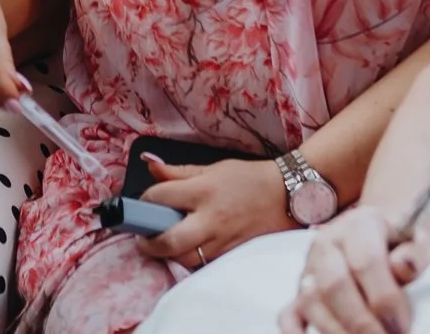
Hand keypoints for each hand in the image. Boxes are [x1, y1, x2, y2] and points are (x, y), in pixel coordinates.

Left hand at [138, 157, 293, 271]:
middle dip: (149, 242)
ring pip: (185, 258)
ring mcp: (221, 240)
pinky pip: (203, 263)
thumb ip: (179, 172)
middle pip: (168, 240)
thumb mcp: (213, 168)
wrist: (286, 195)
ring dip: (169, 254)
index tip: (144, 203)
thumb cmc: (248, 178)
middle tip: (144, 238)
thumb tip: (150, 166)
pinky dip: (191, 259)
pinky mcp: (230, 254)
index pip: (160, 198)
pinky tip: (188, 249)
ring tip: (165, 244)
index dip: (145, 201)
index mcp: (203, 190)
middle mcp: (210, 218)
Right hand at [277, 205, 410, 333]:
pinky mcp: (298, 294)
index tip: (403, 326)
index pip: (365, 262)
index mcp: (358, 225)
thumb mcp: (418, 242)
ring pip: (311, 303)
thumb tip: (404, 267)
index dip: (384, 299)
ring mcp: (308, 269)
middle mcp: (326, 243)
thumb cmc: (403, 246)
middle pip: (333, 284)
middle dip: (361, 322)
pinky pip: (287, 317)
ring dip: (337, 332)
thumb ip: (418, 253)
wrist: (383, 238)